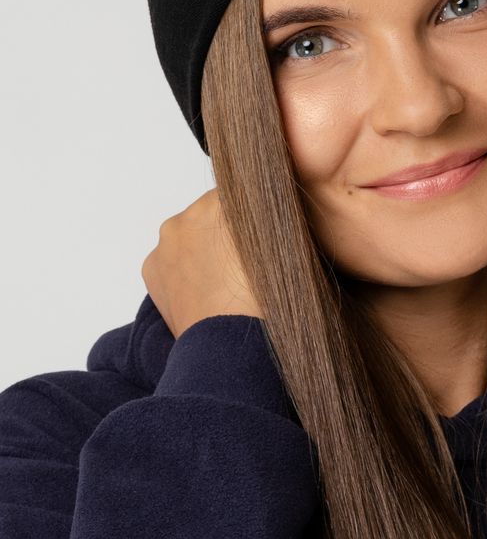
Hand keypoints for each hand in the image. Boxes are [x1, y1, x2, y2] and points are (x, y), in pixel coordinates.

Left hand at [141, 188, 262, 339]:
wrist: (231, 346)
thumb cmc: (266, 298)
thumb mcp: (284, 246)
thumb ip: (272, 219)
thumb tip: (274, 209)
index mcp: (224, 201)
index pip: (240, 192)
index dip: (253, 213)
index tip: (261, 233)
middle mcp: (189, 213)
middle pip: (209, 212)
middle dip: (223, 230)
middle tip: (241, 262)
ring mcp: (165, 241)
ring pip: (188, 235)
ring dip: (202, 249)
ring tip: (222, 281)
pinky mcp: (151, 266)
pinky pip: (170, 258)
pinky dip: (183, 269)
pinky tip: (202, 289)